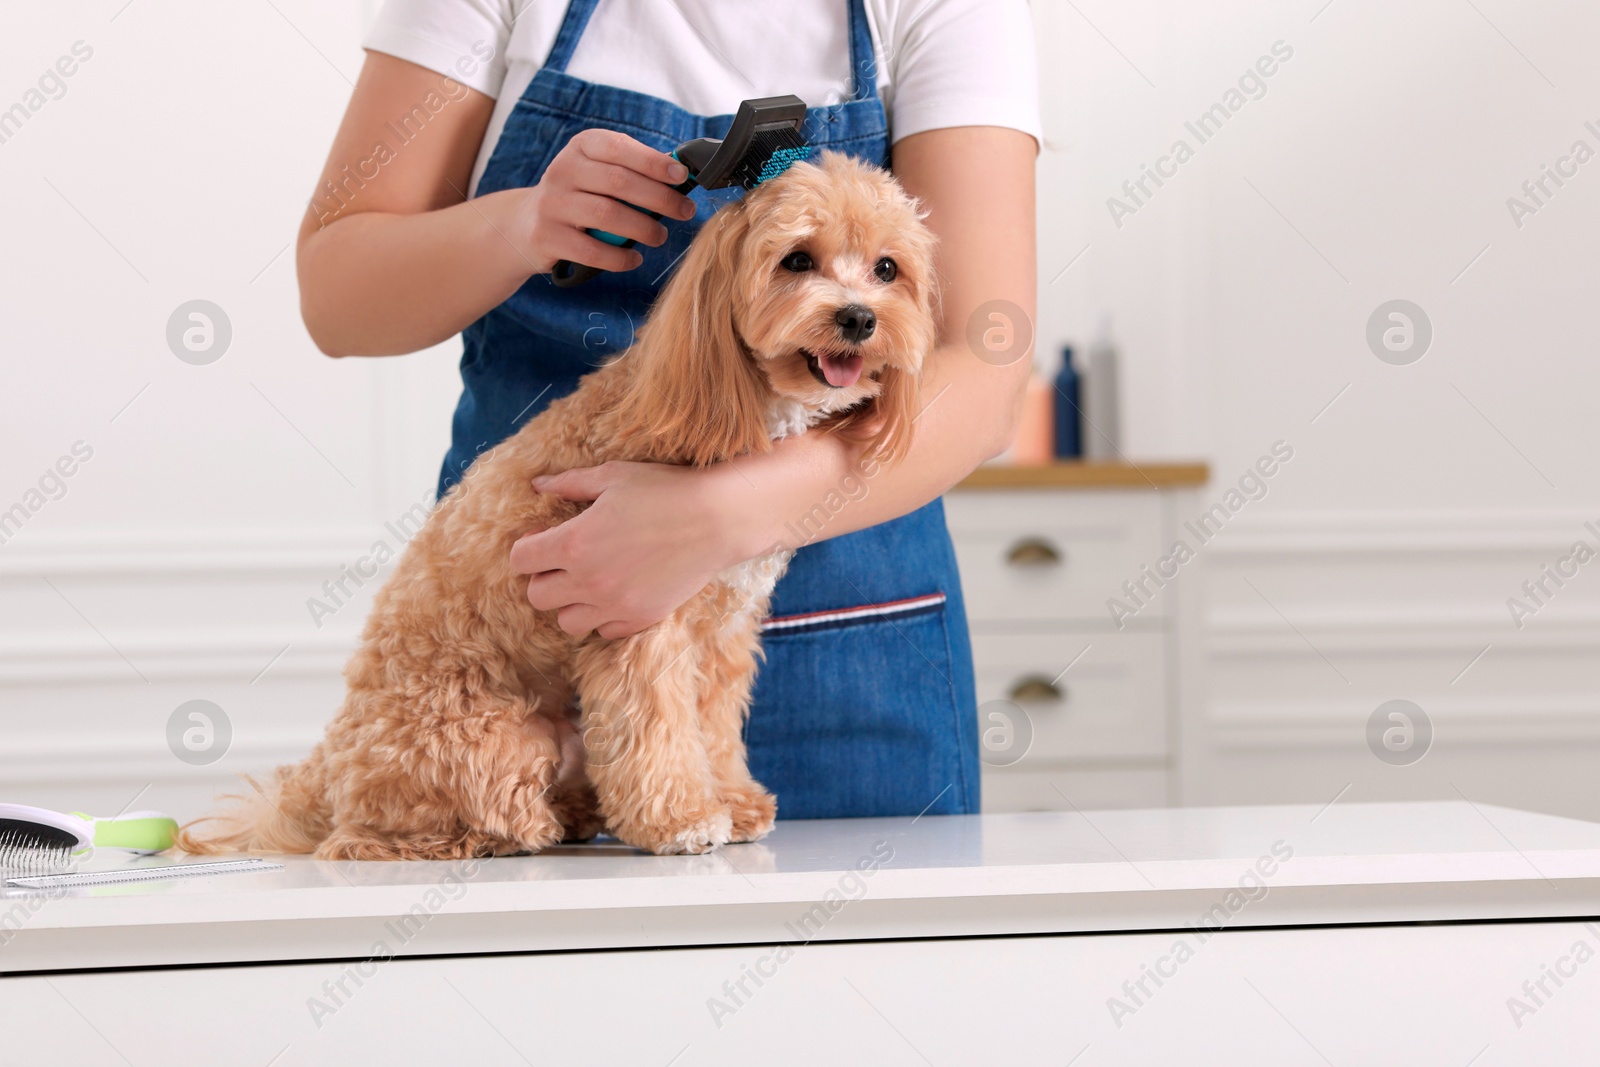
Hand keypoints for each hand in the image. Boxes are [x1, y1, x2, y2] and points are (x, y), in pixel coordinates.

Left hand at [510, 461, 754, 638]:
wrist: (717, 520)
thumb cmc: (664, 490)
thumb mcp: (613, 477)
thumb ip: (569, 483)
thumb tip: (538, 484)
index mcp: (573, 543)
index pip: (521, 560)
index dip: (528, 549)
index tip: (544, 540)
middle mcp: (587, 580)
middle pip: (537, 597)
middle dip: (544, 578)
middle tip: (564, 563)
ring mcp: (614, 604)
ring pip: (566, 623)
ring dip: (571, 604)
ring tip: (589, 583)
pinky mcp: (640, 618)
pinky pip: (604, 631)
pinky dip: (603, 617)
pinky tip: (616, 593)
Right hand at [515, 129, 697, 274]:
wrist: (525, 224)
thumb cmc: (579, 196)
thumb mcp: (598, 172)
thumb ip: (632, 171)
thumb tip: (680, 177)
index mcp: (581, 147)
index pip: (619, 147)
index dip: (653, 162)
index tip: (681, 176)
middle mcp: (563, 170)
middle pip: (619, 181)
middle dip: (659, 198)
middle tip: (684, 211)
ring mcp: (552, 203)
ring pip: (607, 214)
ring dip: (643, 228)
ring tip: (660, 237)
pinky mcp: (546, 236)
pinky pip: (592, 250)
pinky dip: (619, 257)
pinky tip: (633, 258)